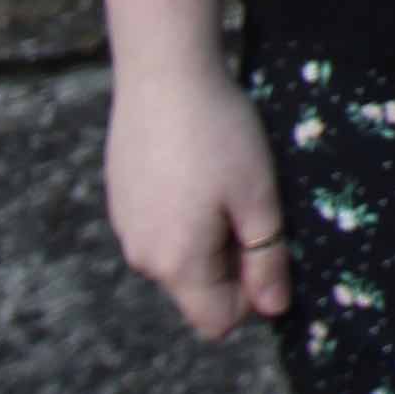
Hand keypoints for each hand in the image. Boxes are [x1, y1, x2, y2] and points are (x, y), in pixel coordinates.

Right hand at [99, 0, 292, 342]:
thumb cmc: (219, 134)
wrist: (163, 71)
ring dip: (209, 234)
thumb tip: (274, 309)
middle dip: (232, 261)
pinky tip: (196, 163)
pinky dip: (184, 210)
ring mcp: (125, 227)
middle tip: (251, 202)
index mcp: (177, 265)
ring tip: (224, 178)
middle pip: (197, 288)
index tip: (269, 245)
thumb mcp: (258, 197)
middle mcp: (142, 257)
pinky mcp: (120, 197)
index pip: (216, 322)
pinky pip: (160, 225)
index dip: (252, 297)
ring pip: (179, 255)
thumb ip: (267, 259)